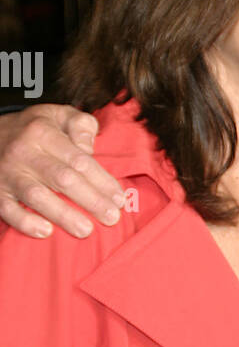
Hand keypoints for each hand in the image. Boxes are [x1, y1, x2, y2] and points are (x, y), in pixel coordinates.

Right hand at [0, 105, 125, 237]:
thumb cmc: (34, 129)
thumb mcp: (58, 114)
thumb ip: (81, 124)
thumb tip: (89, 148)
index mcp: (43, 133)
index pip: (79, 160)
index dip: (102, 181)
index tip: (119, 199)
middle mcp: (24, 153)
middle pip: (62, 179)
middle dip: (91, 200)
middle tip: (112, 218)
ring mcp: (7, 174)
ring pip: (36, 196)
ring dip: (63, 215)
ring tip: (86, 230)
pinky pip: (7, 209)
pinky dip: (25, 222)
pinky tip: (45, 232)